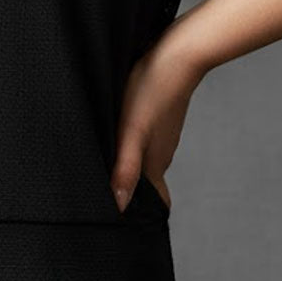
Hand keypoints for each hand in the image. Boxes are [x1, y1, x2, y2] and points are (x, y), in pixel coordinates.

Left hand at [110, 24, 206, 213]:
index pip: (155, 201)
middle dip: (131, 195)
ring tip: (104, 173)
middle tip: (104, 203)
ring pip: (145, 159)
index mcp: (155, 162)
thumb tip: (119, 207)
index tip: (126, 226)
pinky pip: (145, 140)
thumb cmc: (151, 90)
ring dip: (128, 169)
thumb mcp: (132, 130)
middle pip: (147, 183)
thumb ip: (125, 167)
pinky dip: (132, 148)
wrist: (177, 54)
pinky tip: (116, 138)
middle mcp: (161, 151)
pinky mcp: (158, 115)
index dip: (142, 215)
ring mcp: (162, 133)